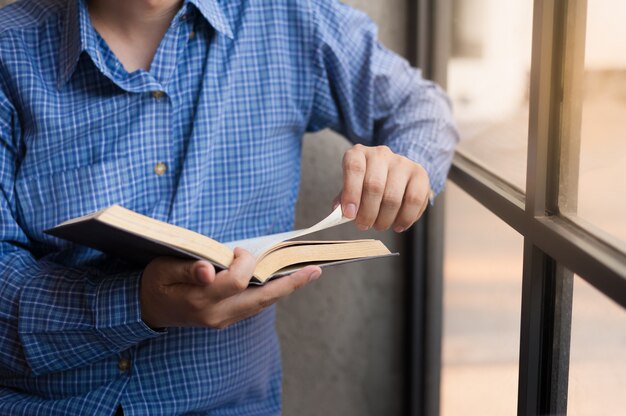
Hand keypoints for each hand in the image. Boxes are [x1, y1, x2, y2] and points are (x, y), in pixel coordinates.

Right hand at [140, 248, 321, 328]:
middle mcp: (216, 315)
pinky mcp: (226, 320)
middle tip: (314, 270)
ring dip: (285, 289)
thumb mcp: (163, 270)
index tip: (238, 250)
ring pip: (261, 305)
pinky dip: (271, 293)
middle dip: (288, 283)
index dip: (244, 262)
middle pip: (261, 299)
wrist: (146, 309)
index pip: (237, 281)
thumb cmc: (155, 282)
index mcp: (200, 300)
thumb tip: (208, 270)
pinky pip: (254, 307)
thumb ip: (187, 269)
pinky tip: (284, 282)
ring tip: (308, 274)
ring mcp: (223, 321)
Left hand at [335, 144, 429, 231]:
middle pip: (374, 186)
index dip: (351, 193)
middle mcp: (380, 154)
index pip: (354, 168)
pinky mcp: (420, 174)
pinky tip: (398, 225)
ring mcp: (402, 162)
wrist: (393, 173)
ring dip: (384, 219)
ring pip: (393, 197)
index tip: (349, 215)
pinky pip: (414, 200)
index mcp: (359, 153)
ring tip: (379, 225)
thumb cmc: (366, 183)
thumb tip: (339, 212)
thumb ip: (344, 198)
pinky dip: (405, 218)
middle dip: (367, 213)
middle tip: (364, 226)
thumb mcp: (351, 187)